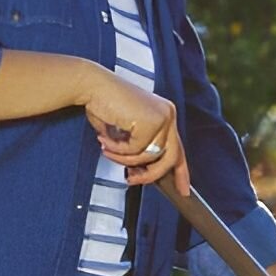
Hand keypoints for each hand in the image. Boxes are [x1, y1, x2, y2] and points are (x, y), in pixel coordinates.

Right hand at [82, 71, 190, 195]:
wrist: (92, 86)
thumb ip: (139, 149)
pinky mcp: (151, 122)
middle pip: (170, 157)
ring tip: (107, 148)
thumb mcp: (127, 132)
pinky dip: (118, 150)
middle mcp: (168, 114)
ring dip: (123, 158)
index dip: (181, 172)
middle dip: (151, 175)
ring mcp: (162, 117)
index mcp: (165, 114)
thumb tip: (141, 172)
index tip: (183, 190)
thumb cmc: (104, 105)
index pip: (178, 148)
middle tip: (132, 180)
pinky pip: (135, 151)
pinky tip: (106, 139)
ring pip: (149, 157)